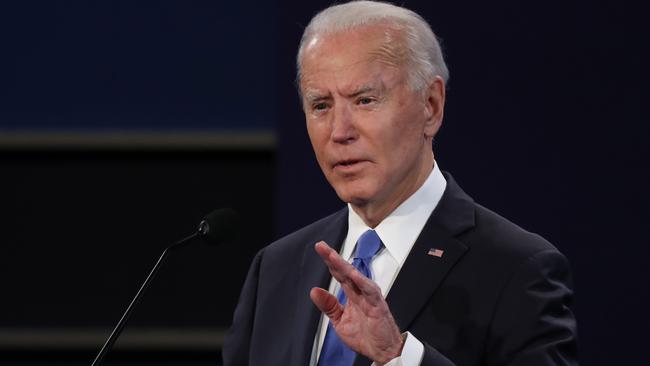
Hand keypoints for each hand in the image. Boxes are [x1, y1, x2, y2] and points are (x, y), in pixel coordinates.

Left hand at [310, 241, 403, 364]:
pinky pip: (370, 292)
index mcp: (352, 294)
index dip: (329, 262)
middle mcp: (361, 292)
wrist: (382, 352)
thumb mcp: (340, 321)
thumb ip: (328, 306)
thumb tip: (314, 291)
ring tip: (333, 257)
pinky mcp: (378, 306)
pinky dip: (362, 282)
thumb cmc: (365, 336)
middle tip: (322, 247)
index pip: (339, 274)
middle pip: (345, 271)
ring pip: (356, 277)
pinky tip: (354, 274)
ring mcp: (370, 298)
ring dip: (345, 267)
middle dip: (333, 258)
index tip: (320, 249)